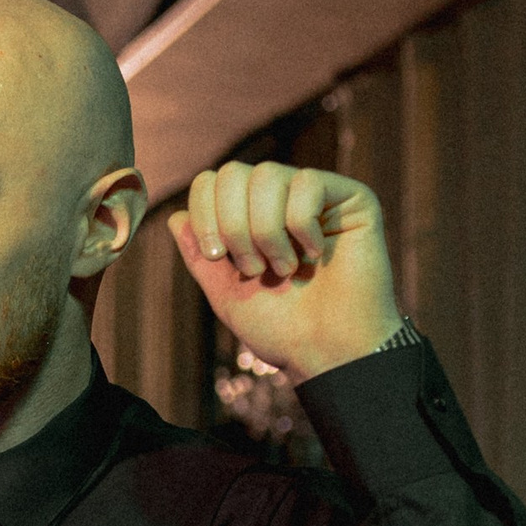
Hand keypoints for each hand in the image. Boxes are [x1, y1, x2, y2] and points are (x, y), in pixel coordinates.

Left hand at [166, 161, 398, 385]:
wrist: (328, 352)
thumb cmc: (282, 329)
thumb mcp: (225, 293)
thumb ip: (199, 256)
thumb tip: (175, 217)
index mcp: (249, 218)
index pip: (210, 181)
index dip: (204, 213)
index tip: (216, 257)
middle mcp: (280, 199)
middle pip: (233, 172)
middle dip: (234, 226)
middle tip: (255, 269)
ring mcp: (315, 195)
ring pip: (267, 175)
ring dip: (267, 232)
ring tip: (284, 269)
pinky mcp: (350, 197)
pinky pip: (307, 182)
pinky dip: (302, 225)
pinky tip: (314, 254)